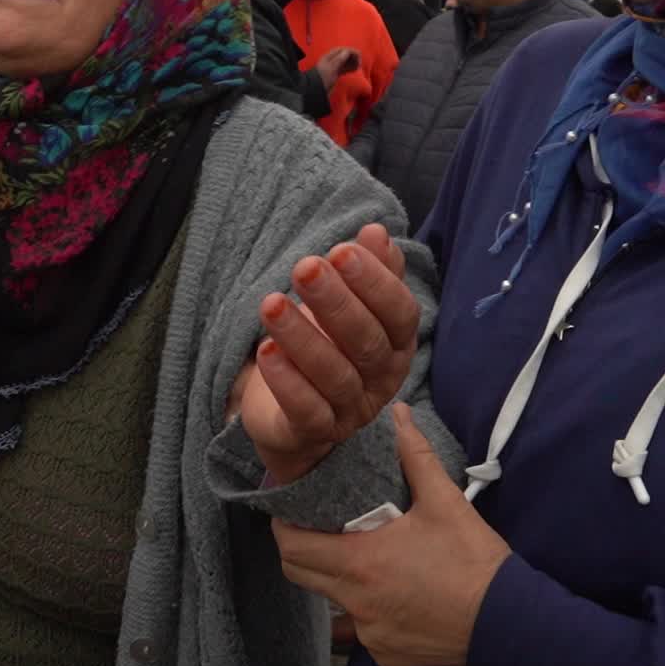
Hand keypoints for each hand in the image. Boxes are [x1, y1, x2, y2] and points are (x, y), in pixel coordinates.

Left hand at [240, 224, 416, 481]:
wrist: (293, 416)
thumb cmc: (326, 347)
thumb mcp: (348, 306)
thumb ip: (368, 271)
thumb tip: (377, 232)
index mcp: (396, 345)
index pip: (399, 314)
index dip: (375, 283)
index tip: (342, 251)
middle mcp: (380, 380)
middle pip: (367, 343)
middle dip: (337, 302)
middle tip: (305, 268)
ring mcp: (349, 411)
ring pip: (335, 376)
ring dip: (302, 337)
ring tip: (271, 304)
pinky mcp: (314, 433)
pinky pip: (306, 411)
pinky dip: (287, 382)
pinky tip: (265, 350)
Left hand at [274, 403, 511, 665]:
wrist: (509, 622)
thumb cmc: (473, 560)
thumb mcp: (444, 502)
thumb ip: (414, 455)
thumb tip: (397, 413)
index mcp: (360, 561)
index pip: (293, 547)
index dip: (284, 527)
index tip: (290, 511)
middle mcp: (355, 602)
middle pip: (301, 575)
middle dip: (302, 550)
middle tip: (318, 529)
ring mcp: (370, 634)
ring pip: (334, 604)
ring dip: (338, 581)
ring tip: (362, 558)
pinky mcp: (388, 656)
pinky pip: (364, 631)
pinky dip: (371, 611)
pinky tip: (396, 594)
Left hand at [315, 47, 361, 89]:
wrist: (316, 90)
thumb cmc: (323, 77)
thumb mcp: (331, 68)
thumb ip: (339, 59)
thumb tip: (348, 50)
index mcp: (329, 56)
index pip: (342, 50)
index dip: (351, 51)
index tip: (359, 56)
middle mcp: (332, 60)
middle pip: (344, 55)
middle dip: (353, 57)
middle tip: (359, 63)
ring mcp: (334, 67)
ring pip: (345, 62)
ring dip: (352, 63)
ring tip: (358, 67)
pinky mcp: (335, 74)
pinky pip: (344, 68)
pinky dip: (350, 68)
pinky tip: (355, 70)